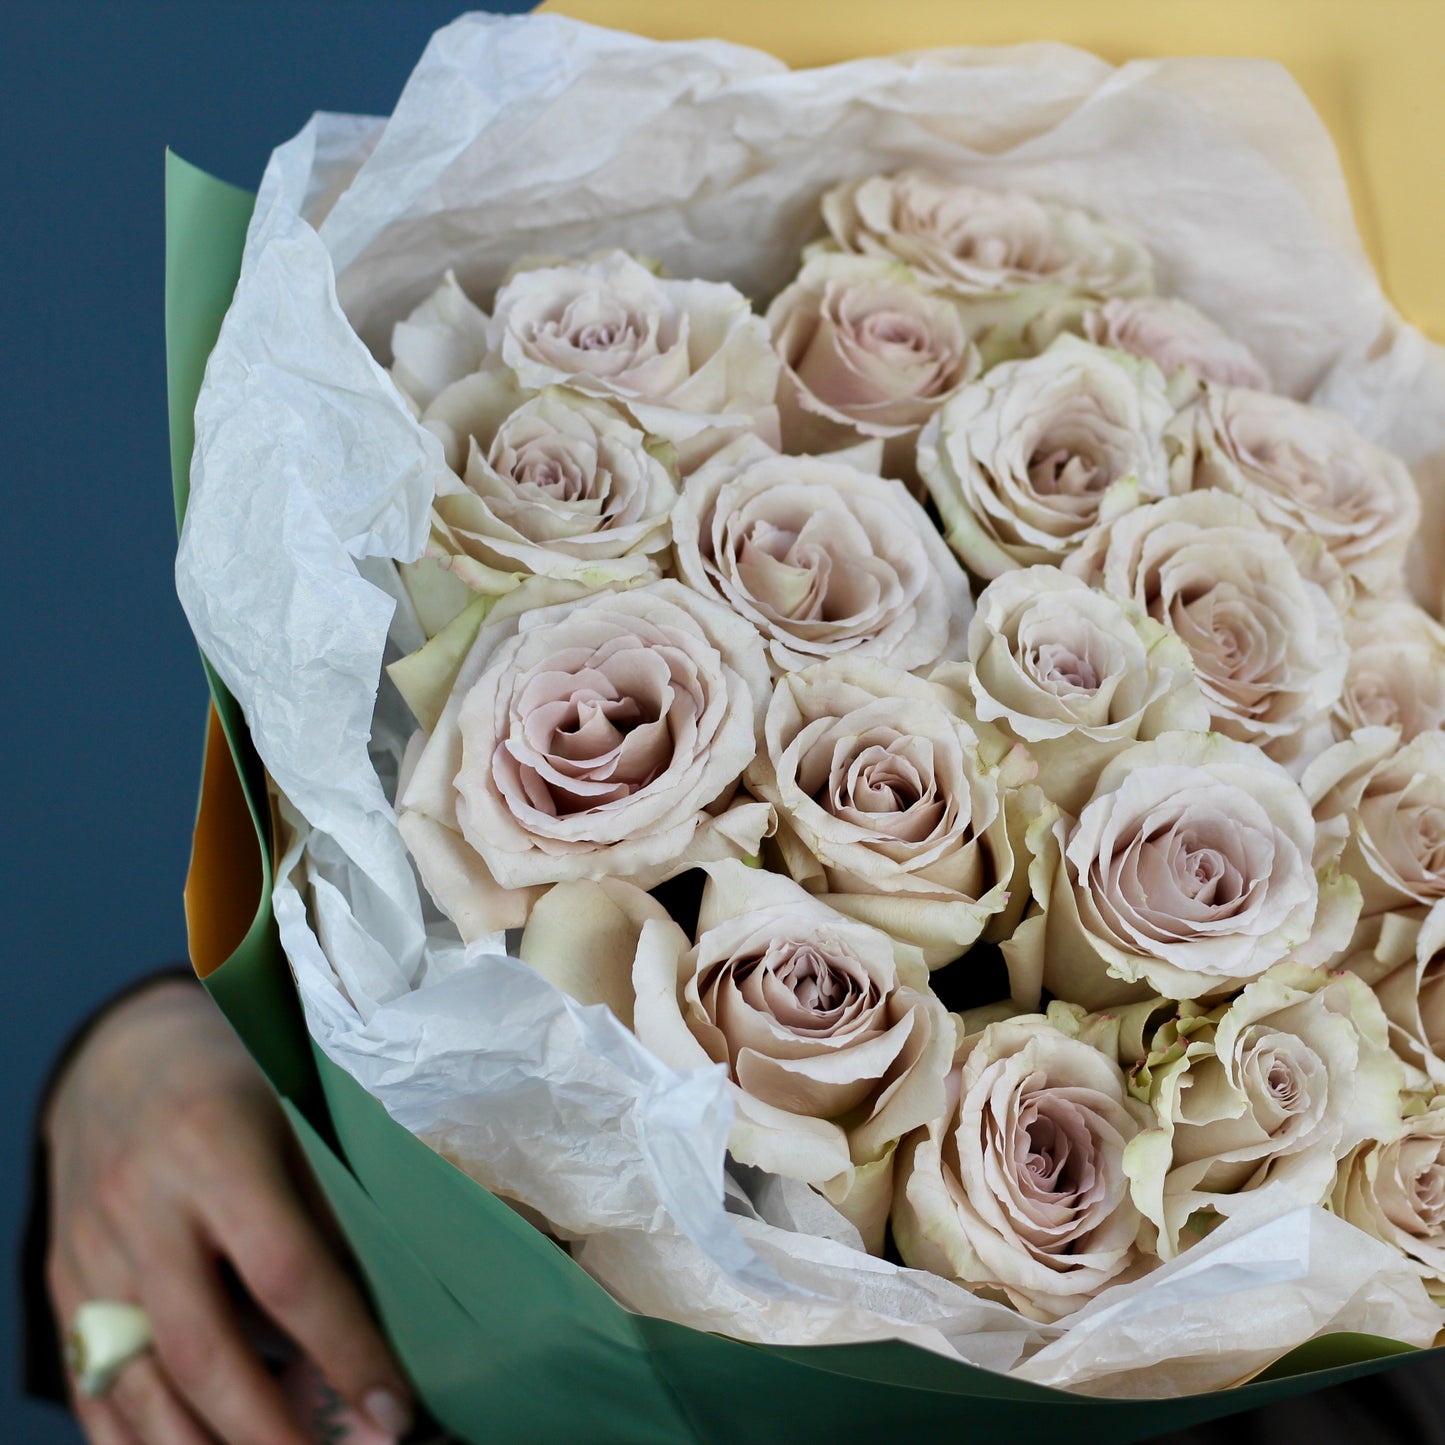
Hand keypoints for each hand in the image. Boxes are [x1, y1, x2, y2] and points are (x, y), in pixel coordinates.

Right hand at [44, 978, 413, 1442]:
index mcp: (213, 1146)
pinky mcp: (65, 1289)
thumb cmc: (236, 1081)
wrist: (120, 1060)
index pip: (287, 1272)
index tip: (396, 1409)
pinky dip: (141, 1444)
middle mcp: (142, 1207)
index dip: (345, 1349)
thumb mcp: (296, 1104)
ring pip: (142, 1387)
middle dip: (274, 1430)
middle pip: (206, 1348)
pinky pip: (96, 1391)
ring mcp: (92, 1254)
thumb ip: (334, 1191)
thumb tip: (402, 1292)